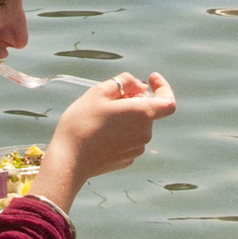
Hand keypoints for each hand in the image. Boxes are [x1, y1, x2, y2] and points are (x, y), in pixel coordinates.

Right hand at [37, 72, 175, 213]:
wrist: (69, 159)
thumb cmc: (82, 123)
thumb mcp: (99, 92)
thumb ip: (124, 82)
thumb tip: (140, 86)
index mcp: (142, 115)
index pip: (168, 101)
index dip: (162, 86)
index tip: (150, 78)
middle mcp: (144, 134)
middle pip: (147, 111)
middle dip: (134, 100)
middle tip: (109, 98)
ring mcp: (136, 149)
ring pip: (137, 125)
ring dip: (126, 116)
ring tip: (100, 117)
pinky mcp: (127, 160)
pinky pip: (129, 139)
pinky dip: (120, 131)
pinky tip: (100, 132)